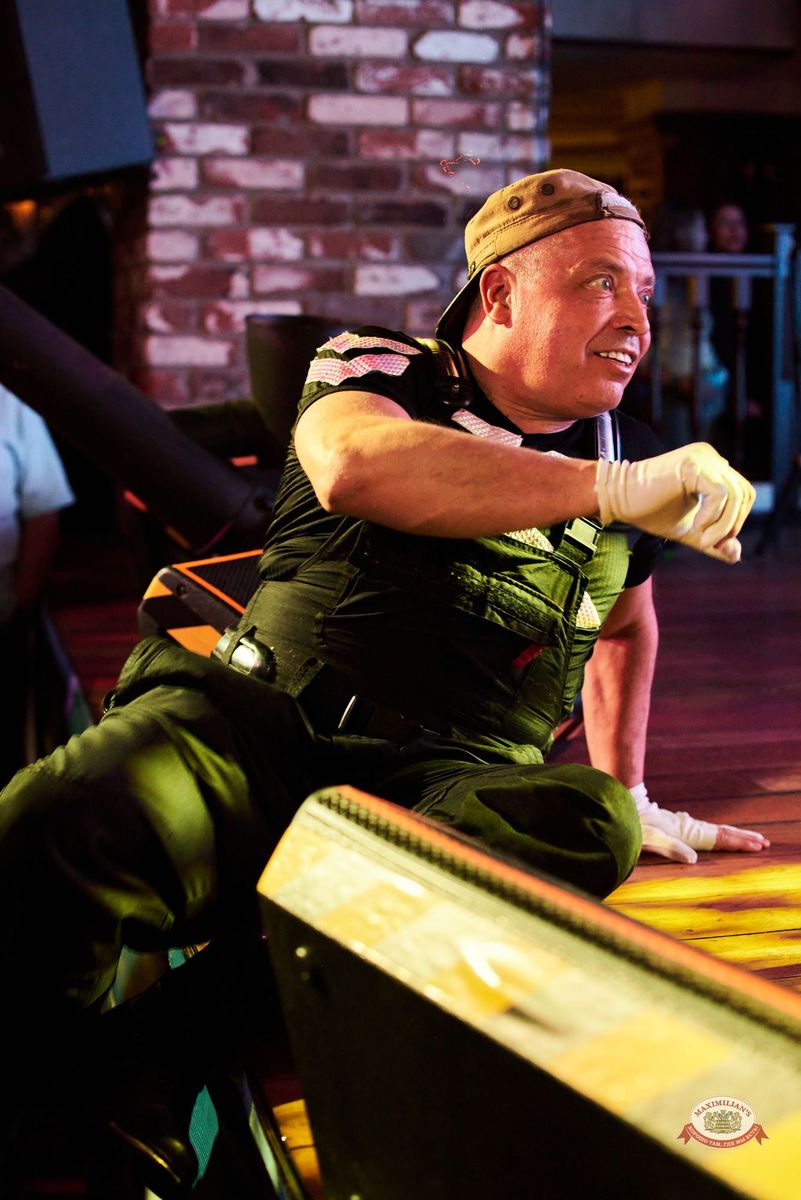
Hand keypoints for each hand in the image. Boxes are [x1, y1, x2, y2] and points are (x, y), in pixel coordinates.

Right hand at [595, 443, 754, 562]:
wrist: (617, 499)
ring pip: (734, 495)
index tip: (714, 541)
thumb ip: (713, 541)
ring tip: (702, 539)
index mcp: (712, 467)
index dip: (735, 521)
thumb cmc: (649, 512)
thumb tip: (737, 554)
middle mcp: (710, 457)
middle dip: (732, 525)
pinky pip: (718, 494)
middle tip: (710, 544)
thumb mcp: (688, 530)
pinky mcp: (692, 465)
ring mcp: (702, 458)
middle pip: (744, 494)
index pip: (743, 493)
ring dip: (722, 525)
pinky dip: (711, 517)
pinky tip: (695, 527)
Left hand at [630, 783, 769, 864]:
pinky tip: (723, 836)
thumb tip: (694, 859)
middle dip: (744, 838)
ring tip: (751, 839)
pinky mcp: (681, 828)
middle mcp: (691, 828)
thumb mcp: (653, 840)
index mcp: (689, 832)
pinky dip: (721, 834)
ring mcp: (687, 827)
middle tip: (765, 842)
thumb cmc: (638, 827)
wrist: (626, 810)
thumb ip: (672, 848)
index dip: (739, 842)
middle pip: (722, 832)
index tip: (757, 846)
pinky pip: (707, 832)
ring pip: (716, 831)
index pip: (720, 838)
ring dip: (735, 835)